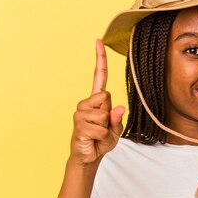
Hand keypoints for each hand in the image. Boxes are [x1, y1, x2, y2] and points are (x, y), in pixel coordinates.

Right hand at [69, 40, 124, 165]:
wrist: (89, 156)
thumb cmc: (101, 141)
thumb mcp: (116, 130)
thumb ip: (118, 119)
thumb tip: (119, 108)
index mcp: (97, 100)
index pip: (99, 76)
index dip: (100, 59)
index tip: (99, 41)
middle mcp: (86, 103)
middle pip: (106, 98)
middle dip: (110, 115)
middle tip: (103, 127)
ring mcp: (80, 113)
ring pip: (103, 115)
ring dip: (106, 129)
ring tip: (97, 134)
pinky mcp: (79, 125)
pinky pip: (100, 129)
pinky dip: (102, 137)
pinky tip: (94, 139)